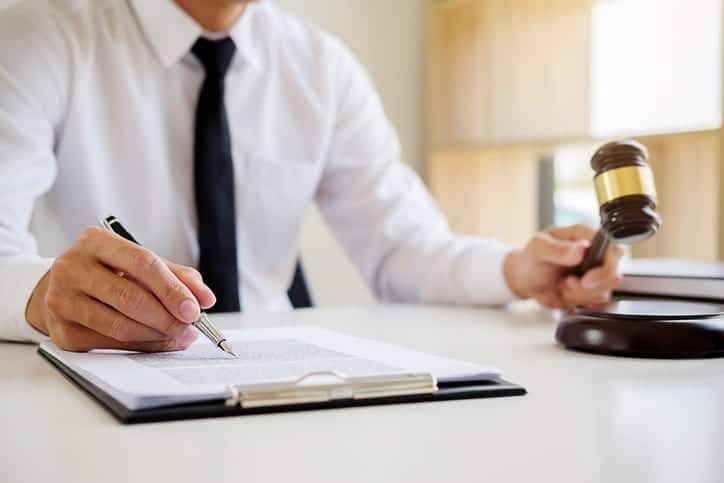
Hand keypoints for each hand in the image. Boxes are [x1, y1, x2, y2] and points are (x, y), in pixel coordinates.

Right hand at [25, 227, 216, 351]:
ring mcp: (62, 301)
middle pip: (131, 298)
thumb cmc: (107, 272)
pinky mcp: (62, 332)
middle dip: (168, 318)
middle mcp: (72, 268)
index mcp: (95, 241)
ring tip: (179, 336)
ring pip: (120, 326)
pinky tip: (157, 342)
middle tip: (191, 328)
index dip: (172, 289)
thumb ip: (175, 276)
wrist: (61, 288)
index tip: (194, 309)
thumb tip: (205, 298)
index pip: (142, 264)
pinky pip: (110, 344)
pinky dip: (141, 346)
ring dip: (157, 336)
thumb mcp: (138, 262)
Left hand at [503, 224, 624, 308]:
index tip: (584, 280)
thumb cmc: (532, 258)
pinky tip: (567, 292)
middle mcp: (597, 250)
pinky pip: (599, 300)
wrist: (526, 279)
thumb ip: (558, 249)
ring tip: (562, 285)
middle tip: (567, 283)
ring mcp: (598, 270)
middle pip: (613, 272)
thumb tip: (582, 248)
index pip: (611, 247)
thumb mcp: (538, 249)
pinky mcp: (595, 287)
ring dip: (581, 294)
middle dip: (590, 286)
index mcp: (585, 234)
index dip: (603, 267)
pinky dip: (580, 300)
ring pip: (606, 289)